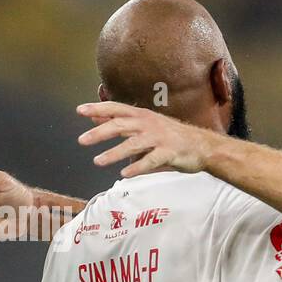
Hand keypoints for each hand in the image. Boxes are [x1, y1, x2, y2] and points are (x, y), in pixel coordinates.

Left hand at [77, 101, 217, 176]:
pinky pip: (150, 161)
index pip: (116, 109)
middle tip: (82, 140)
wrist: (202, 146)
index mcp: (142, 116)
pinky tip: (125, 173)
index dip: (98, 108)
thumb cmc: (171, 136)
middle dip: (99, 133)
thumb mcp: (146, 124)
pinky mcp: (169, 153)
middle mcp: (149, 124)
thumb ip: (121, 122)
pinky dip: (137, 167)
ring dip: (114, 153)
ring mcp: (159, 138)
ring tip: (98, 161)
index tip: (79, 111)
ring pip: (132, 144)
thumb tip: (95, 118)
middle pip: (120, 126)